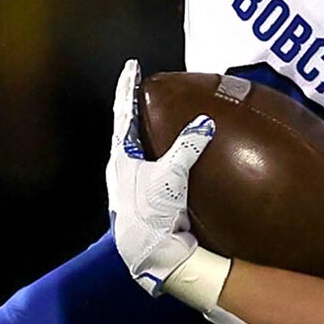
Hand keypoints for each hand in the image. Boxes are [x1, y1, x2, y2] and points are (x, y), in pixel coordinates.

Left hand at [105, 60, 215, 293]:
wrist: (150, 256)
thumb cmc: (152, 215)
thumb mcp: (171, 177)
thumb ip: (187, 147)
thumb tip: (203, 122)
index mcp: (120, 157)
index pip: (123, 113)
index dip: (128, 88)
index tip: (132, 67)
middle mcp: (120, 168)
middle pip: (124, 128)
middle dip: (132, 107)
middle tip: (141, 86)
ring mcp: (128, 184)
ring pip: (133, 147)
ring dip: (143, 129)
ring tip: (151, 113)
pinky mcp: (140, 198)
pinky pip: (147, 163)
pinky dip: (154, 149)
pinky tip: (165, 152)